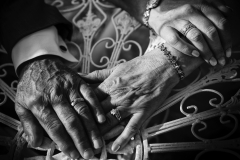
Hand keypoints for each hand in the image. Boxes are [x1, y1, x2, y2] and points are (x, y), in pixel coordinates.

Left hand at [15, 56, 104, 158]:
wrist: (39, 62)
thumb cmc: (30, 86)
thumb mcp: (20, 104)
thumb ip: (28, 125)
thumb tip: (38, 143)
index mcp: (39, 103)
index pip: (54, 127)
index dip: (64, 142)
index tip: (72, 154)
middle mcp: (56, 96)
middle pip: (70, 121)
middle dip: (81, 140)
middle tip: (88, 155)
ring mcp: (69, 88)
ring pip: (82, 110)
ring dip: (91, 128)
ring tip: (98, 143)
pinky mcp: (78, 81)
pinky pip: (89, 95)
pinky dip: (96, 108)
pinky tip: (102, 120)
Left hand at [82, 38, 202, 151]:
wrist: (161, 65)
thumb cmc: (138, 65)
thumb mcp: (115, 67)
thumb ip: (97, 75)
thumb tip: (79, 76)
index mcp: (109, 85)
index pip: (89, 101)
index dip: (79, 111)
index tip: (71, 120)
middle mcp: (117, 97)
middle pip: (96, 115)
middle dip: (86, 126)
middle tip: (76, 137)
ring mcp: (130, 106)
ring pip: (110, 123)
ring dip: (99, 135)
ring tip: (90, 145)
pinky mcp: (143, 112)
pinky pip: (132, 127)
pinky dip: (123, 138)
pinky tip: (114, 147)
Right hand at [149, 0, 231, 65]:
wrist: (158, 12)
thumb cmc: (182, 13)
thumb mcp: (198, 7)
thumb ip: (213, 10)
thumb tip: (229, 14)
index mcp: (201, 5)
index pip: (220, 23)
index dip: (227, 39)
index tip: (228, 52)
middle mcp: (190, 11)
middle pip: (210, 31)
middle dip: (218, 49)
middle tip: (221, 60)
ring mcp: (177, 20)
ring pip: (196, 36)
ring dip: (206, 51)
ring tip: (211, 61)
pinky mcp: (165, 29)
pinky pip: (177, 41)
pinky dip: (187, 49)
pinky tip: (195, 55)